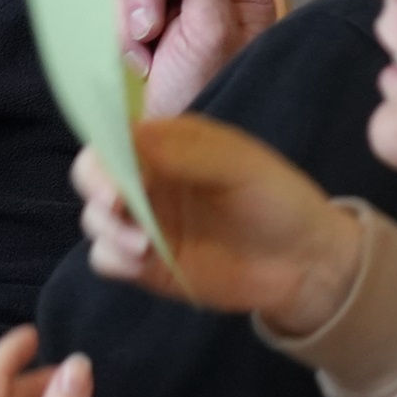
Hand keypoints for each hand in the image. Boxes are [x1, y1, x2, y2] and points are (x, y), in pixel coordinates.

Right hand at [78, 114, 358, 331]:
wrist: (302, 264)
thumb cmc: (276, 199)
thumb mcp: (239, 166)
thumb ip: (186, 152)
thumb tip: (132, 132)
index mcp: (167, 144)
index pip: (116, 135)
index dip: (104, 149)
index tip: (112, 172)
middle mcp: (148, 179)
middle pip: (94, 176)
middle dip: (97, 189)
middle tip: (117, 207)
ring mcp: (144, 223)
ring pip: (96, 218)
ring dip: (106, 228)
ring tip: (143, 246)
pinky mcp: (145, 264)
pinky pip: (106, 258)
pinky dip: (112, 258)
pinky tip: (140, 263)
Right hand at [116, 0, 283, 118]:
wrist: (168, 155)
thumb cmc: (209, 98)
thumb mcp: (211, 31)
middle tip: (151, 26)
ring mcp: (174, 16)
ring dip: (132, 18)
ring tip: (144, 58)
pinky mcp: (143, 33)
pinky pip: (118, 8)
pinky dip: (119, 35)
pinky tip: (135, 65)